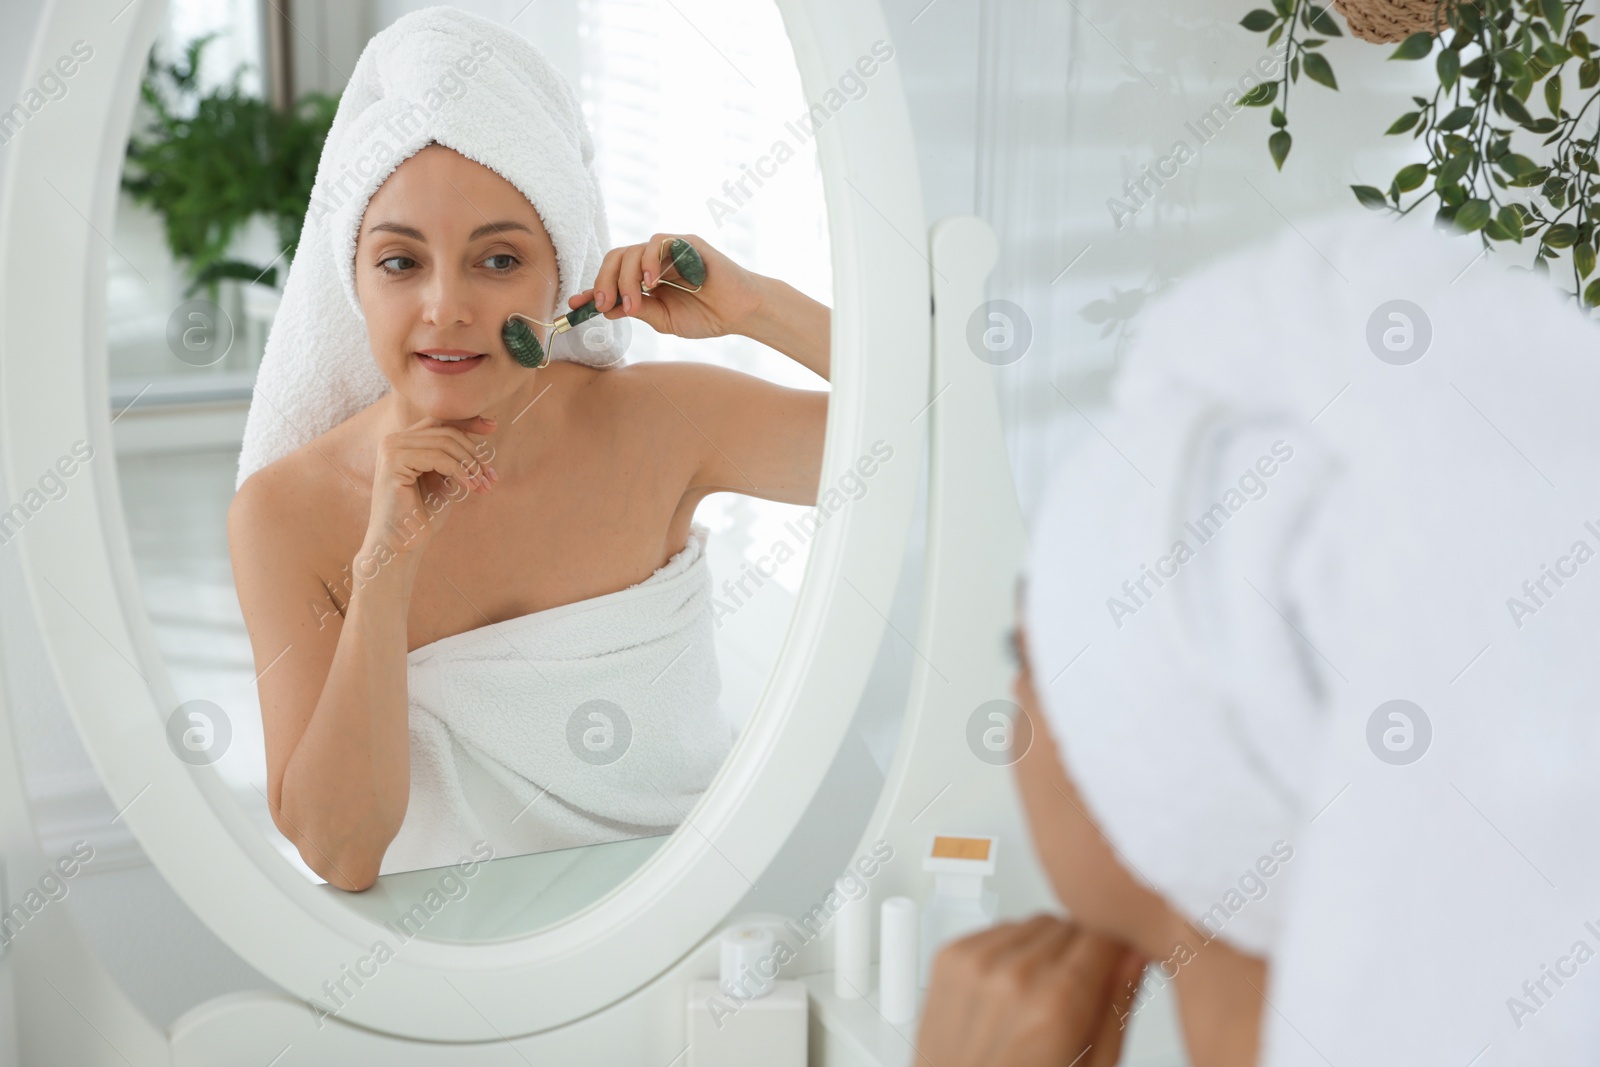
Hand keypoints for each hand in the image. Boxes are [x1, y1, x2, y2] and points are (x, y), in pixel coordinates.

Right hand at [363, 415, 497, 562]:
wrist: (401, 544)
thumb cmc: (423, 515)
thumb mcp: (444, 478)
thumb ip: (454, 456)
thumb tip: (481, 433)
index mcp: (404, 442)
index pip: (440, 421)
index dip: (468, 422)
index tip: (493, 427)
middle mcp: (393, 440)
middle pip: (447, 432)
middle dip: (475, 453)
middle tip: (491, 477)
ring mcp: (391, 449)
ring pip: (445, 443)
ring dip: (470, 464)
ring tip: (483, 485)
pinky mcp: (393, 462)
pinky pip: (437, 458)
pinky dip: (459, 471)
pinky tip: (471, 487)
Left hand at [575, 233, 764, 340]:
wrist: (739, 312)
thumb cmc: (706, 316)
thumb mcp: (664, 320)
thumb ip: (638, 311)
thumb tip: (607, 309)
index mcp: (645, 281)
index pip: (611, 278)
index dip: (592, 289)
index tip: (575, 305)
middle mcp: (652, 262)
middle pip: (615, 259)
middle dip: (604, 282)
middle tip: (604, 305)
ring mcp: (668, 251)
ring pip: (631, 251)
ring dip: (625, 278)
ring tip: (633, 301)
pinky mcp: (685, 243)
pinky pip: (657, 242)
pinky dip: (648, 261)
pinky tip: (651, 282)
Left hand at [913, 914, 1145, 1066]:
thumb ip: (1118, 1007)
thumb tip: (1134, 956)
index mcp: (1056, 1004)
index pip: (1105, 933)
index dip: (1117, 948)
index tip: (1117, 962)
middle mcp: (1014, 975)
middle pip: (1071, 926)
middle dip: (1082, 953)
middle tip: (1073, 998)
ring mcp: (976, 961)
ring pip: (1036, 924)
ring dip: (1045, 950)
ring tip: (1036, 1000)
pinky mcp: (950, 955)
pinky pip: (999, 930)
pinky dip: (1010, 951)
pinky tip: (1008, 993)